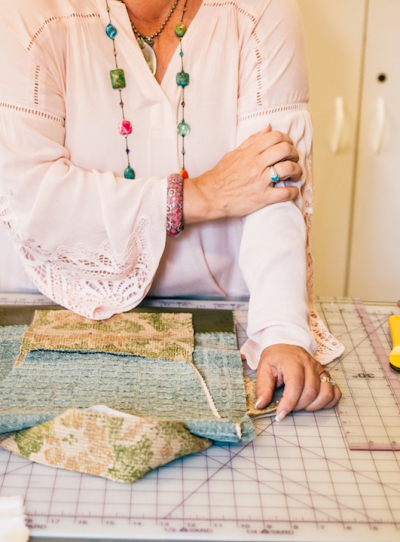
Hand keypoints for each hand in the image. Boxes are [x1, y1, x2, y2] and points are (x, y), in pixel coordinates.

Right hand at [183, 125, 302, 223]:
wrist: (210, 196)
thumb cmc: (221, 176)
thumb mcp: (234, 153)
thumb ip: (252, 140)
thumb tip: (268, 127)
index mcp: (250, 152)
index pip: (275, 136)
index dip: (286, 140)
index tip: (288, 146)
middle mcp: (256, 164)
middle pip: (285, 150)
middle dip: (294, 154)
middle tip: (294, 159)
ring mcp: (260, 181)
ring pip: (288, 169)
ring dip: (297, 171)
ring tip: (296, 175)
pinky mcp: (262, 198)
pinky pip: (284, 193)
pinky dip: (293, 192)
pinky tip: (292, 191)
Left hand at [255, 344, 341, 420]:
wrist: (285, 344)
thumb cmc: (275, 358)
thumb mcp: (263, 369)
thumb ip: (263, 388)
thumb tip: (260, 405)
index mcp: (292, 362)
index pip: (295, 385)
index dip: (289, 403)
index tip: (280, 414)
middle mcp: (309, 364)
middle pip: (311, 392)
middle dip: (298, 406)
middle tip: (287, 407)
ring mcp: (320, 369)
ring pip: (325, 393)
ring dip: (313, 406)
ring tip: (300, 405)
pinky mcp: (326, 375)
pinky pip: (335, 392)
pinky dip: (327, 402)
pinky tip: (314, 403)